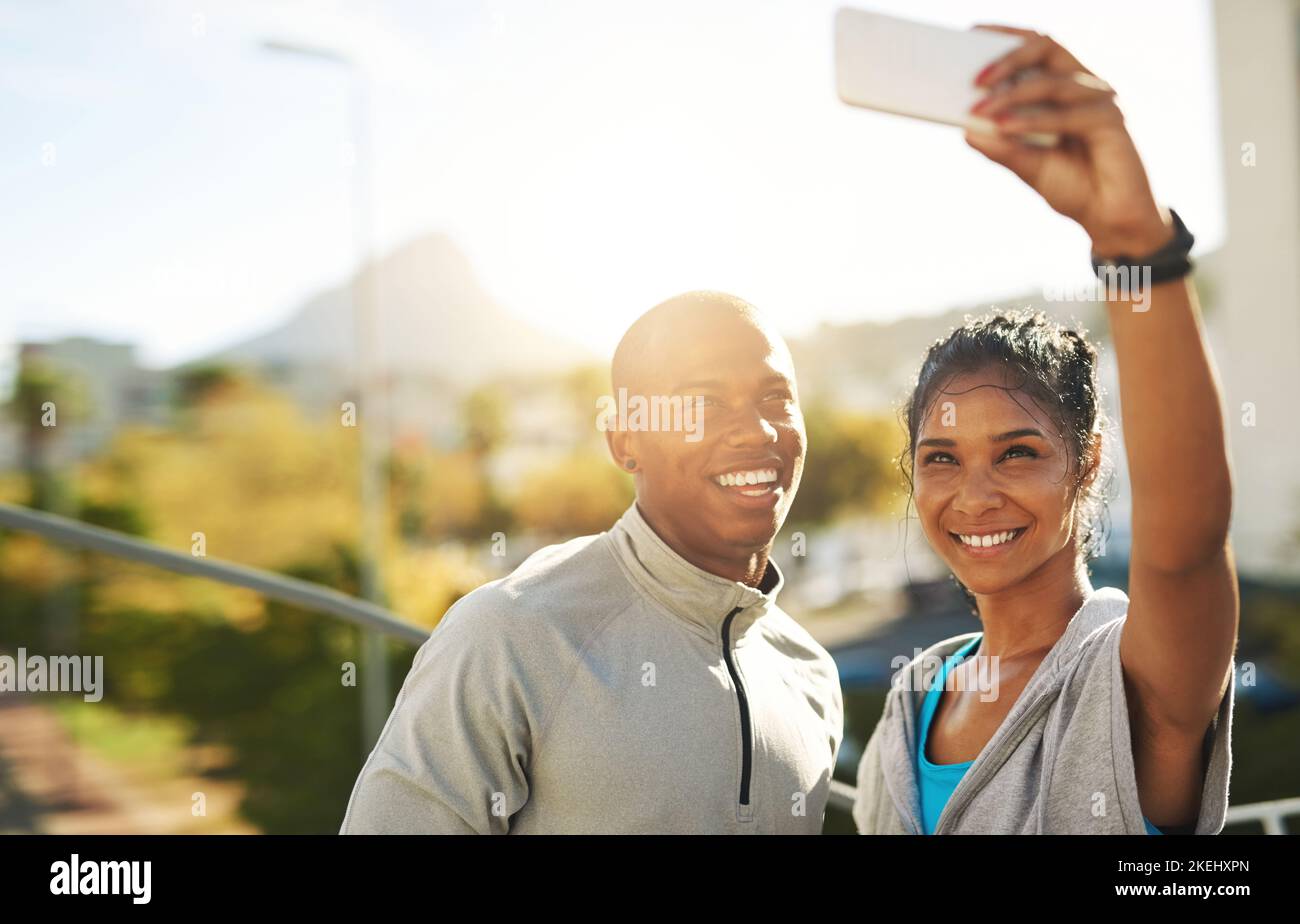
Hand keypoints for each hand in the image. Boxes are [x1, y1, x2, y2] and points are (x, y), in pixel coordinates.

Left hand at [964, 24, 1173, 255]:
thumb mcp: (1025, 165)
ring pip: (1053, 82)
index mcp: (1063, 88)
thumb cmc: (1071, 185)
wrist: (1108, 218)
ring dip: (1013, 96)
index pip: (1037, 47)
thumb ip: (999, 145)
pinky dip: (1034, 120)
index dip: (1007, 36)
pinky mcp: (1111, 121)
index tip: (972, 33)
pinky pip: (1068, 114)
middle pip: (1048, 48)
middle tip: (975, 79)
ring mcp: (1099, 101)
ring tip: (982, 111)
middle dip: (1009, 58)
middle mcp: (1083, 86)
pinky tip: (1006, 127)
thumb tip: (966, 128)